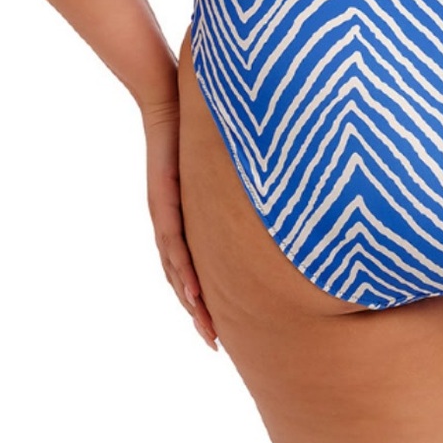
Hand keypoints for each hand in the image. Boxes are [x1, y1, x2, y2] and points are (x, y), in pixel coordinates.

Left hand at [141, 98, 218, 349]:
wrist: (169, 98)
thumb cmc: (200, 123)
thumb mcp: (226, 162)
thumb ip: (243, 180)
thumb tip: (280, 185)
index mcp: (188, 218)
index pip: (198, 266)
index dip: (208, 298)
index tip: (223, 326)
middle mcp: (172, 221)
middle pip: (183, 279)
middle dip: (199, 314)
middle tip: (215, 345)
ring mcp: (165, 211)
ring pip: (175, 267)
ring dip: (191, 300)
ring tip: (205, 328)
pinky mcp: (163, 196)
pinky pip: (172, 236)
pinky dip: (181, 265)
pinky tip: (192, 287)